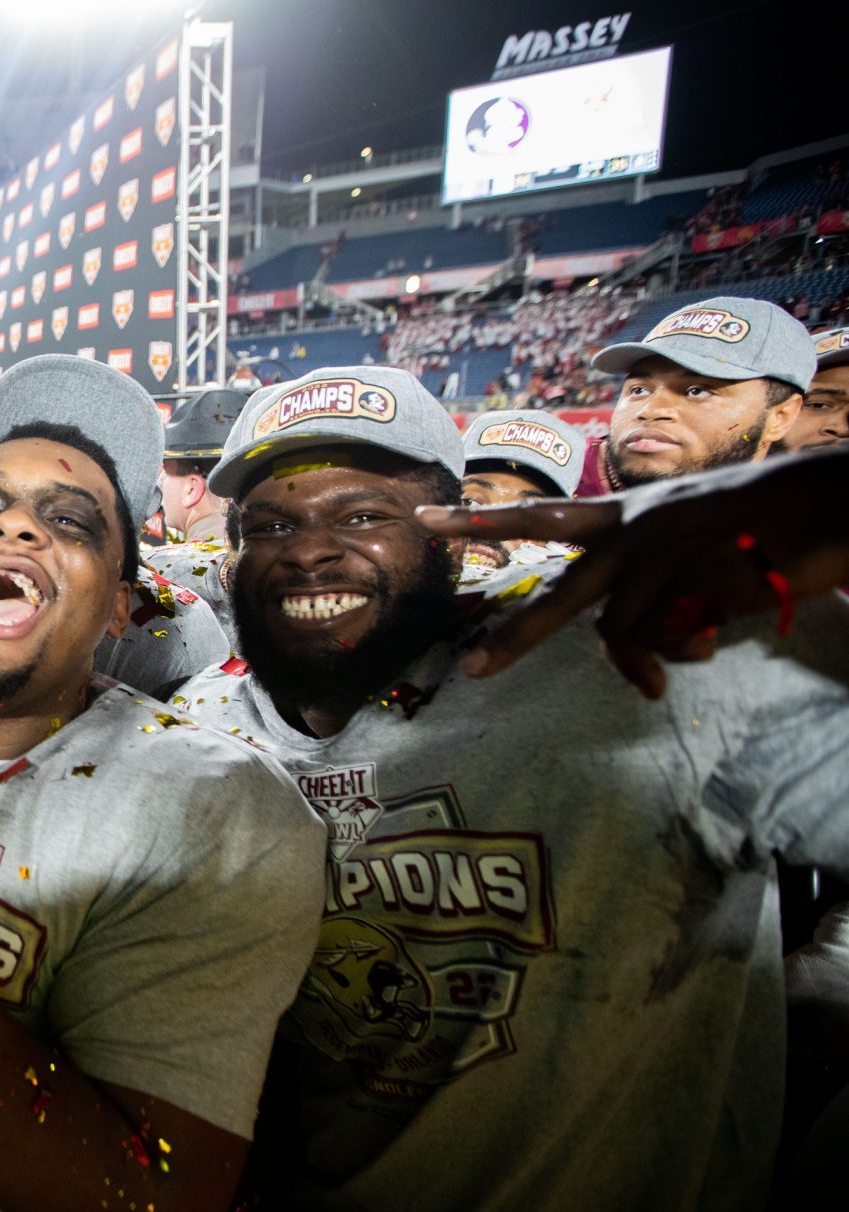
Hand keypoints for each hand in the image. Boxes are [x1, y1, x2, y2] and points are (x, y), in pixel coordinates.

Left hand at [417, 453, 848, 696]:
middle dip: (510, 632)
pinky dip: (658, 663)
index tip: (428, 517)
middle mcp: (631, 528)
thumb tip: (619, 647)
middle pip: (552, 581)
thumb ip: (648, 589)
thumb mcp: (689, 548)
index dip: (483, 520)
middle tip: (467, 665)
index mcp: (625, 515)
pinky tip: (675, 668)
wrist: (826, 503)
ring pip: (607, 626)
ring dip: (632, 663)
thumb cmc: (759, 527)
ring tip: (647, 684)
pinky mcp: (688, 578)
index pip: (543, 515)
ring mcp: (657, 552)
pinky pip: (654, 641)